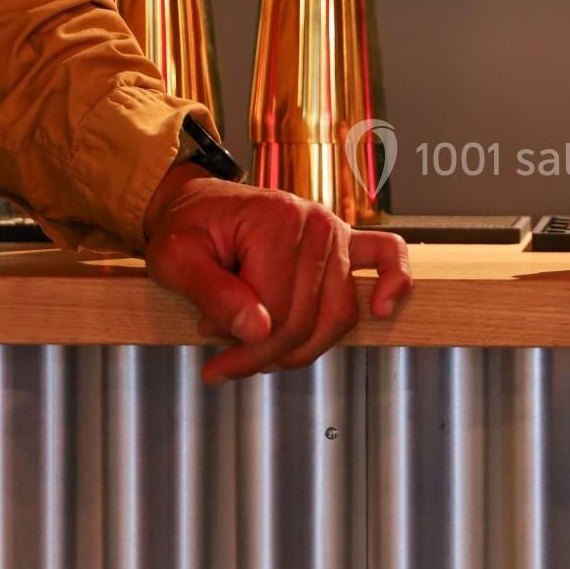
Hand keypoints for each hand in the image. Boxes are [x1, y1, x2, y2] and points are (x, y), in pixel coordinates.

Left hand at [142, 163, 412, 381]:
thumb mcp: (176, 260)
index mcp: (276, 221)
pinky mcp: (347, 241)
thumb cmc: (187, 230)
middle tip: (227, 361)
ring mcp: (337, 231)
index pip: (277, 313)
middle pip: (307, 319)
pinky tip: (383, 309)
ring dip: (304, 347)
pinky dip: (394, 284)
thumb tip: (258, 330)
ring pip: (338, 315)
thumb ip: (214, 295)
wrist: (198, 205)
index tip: (214, 363)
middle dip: (266, 354)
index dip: (244, 349)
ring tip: (262, 351)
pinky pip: (385, 258)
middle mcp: (316, 223)